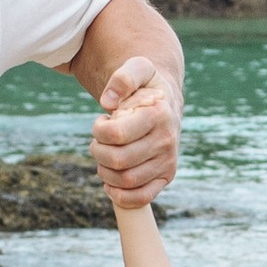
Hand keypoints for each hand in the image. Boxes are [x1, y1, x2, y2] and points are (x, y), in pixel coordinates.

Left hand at [90, 54, 180, 209]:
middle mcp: (167, 140)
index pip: (117, 134)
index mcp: (159, 115)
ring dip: (105, 172)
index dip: (99, 131)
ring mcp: (168, 161)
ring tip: (104, 158)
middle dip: (98, 151)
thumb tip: (108, 102)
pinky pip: (142, 198)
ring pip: (126, 181)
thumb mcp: (137, 69)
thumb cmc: (145, 86)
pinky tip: (110, 183)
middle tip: (98, 142)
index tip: (100, 122)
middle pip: (118, 160)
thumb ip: (123, 77)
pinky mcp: (167, 176)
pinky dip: (121, 196)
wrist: (165, 102)